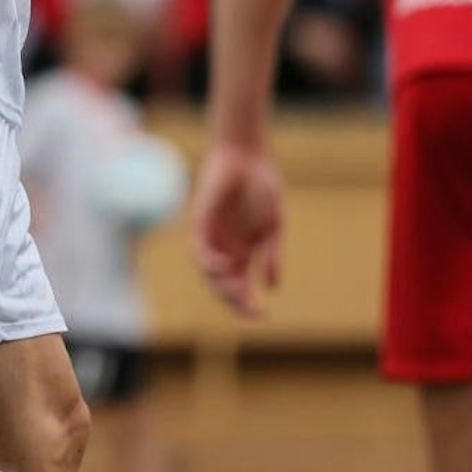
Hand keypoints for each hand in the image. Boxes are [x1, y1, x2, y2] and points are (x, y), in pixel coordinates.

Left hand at [191, 142, 283, 318]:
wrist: (248, 156)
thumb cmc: (261, 186)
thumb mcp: (273, 227)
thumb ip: (271, 254)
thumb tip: (273, 286)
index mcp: (243, 252)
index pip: (241, 287)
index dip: (248, 304)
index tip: (263, 315)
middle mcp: (225, 248)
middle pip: (223, 285)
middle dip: (235, 300)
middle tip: (250, 309)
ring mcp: (212, 235)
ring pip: (209, 272)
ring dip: (220, 285)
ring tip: (235, 292)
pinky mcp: (200, 221)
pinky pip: (198, 248)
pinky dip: (208, 261)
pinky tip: (222, 266)